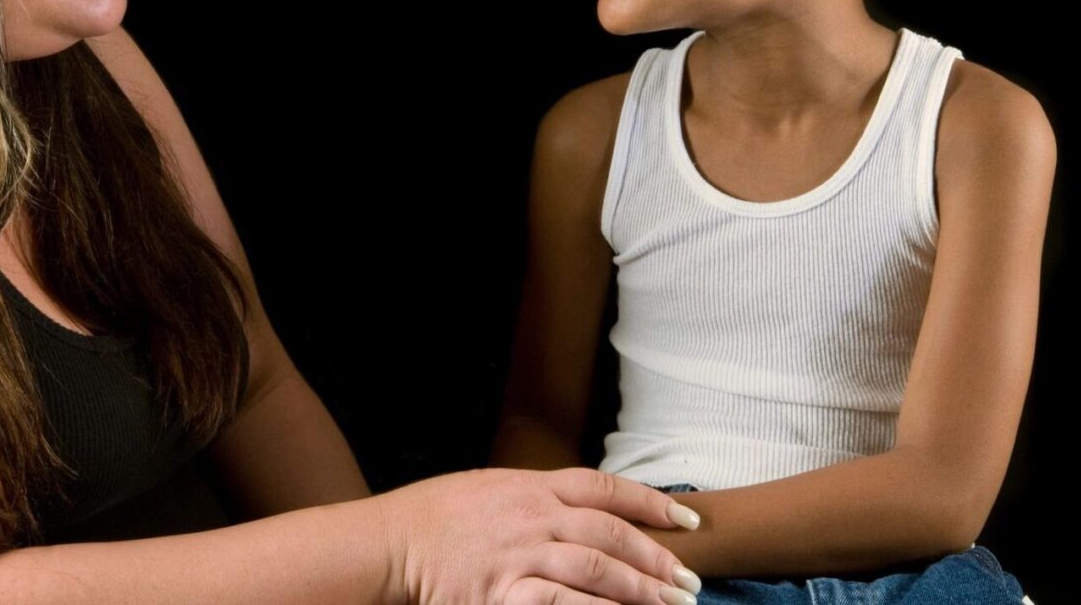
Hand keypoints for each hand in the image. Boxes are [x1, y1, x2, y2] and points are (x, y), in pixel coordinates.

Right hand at [376, 466, 702, 604]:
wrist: (390, 542)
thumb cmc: (436, 515)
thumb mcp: (491, 487)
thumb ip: (537, 494)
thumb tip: (583, 505)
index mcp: (531, 486)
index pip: (605, 488)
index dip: (651, 503)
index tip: (688, 520)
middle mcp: (532, 516)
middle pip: (610, 534)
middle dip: (657, 559)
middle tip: (690, 582)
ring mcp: (519, 555)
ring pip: (596, 570)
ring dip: (640, 590)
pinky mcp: (502, 594)